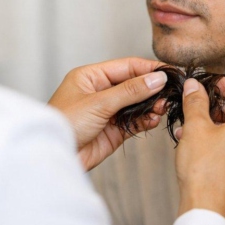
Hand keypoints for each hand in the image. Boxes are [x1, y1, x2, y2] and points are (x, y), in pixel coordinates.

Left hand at [48, 57, 167, 170]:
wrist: (54, 158)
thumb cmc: (64, 124)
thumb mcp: (98, 103)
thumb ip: (130, 91)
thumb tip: (157, 79)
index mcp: (91, 77)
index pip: (126, 66)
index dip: (148, 68)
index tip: (169, 72)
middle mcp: (100, 92)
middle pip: (134, 84)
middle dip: (152, 89)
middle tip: (169, 93)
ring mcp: (107, 112)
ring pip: (137, 104)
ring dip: (151, 105)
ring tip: (162, 108)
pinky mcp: (113, 131)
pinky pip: (135, 121)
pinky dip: (146, 120)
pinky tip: (153, 120)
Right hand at [174, 77, 224, 223]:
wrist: (207, 208)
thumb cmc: (204, 169)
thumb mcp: (196, 126)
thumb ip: (196, 100)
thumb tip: (194, 85)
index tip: (211, 84)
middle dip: (222, 103)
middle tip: (200, 102)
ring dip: (221, 121)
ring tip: (195, 123)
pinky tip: (201, 140)